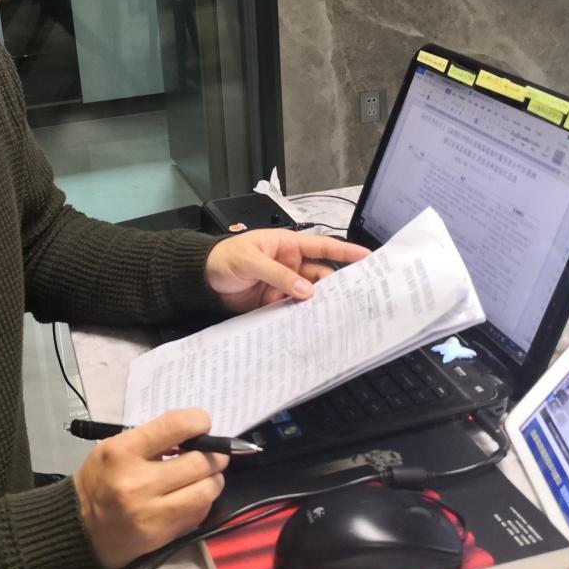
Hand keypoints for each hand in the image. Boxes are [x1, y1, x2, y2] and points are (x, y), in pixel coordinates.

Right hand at [74, 408, 228, 568]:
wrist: (79, 529)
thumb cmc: (99, 480)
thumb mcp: (113, 448)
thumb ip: (151, 439)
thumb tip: (193, 435)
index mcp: (123, 452)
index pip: (175, 426)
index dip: (198, 421)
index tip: (202, 424)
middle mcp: (138, 483)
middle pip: (200, 462)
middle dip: (213, 455)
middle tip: (211, 454)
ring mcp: (152, 513)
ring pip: (207, 490)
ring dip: (213, 479)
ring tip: (204, 476)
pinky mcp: (163, 535)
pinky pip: (199, 513)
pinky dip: (203, 501)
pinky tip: (191, 496)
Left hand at [206, 230, 371, 312]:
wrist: (202, 278)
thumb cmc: (224, 258)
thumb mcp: (251, 261)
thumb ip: (278, 275)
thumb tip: (306, 291)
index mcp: (287, 245)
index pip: (322, 247)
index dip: (344, 252)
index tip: (366, 257)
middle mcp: (290, 264)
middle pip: (321, 275)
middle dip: (336, 285)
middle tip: (355, 297)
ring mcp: (284, 285)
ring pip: (310, 294)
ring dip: (320, 303)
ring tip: (336, 314)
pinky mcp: (275, 302)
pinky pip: (294, 309)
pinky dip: (303, 316)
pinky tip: (312, 323)